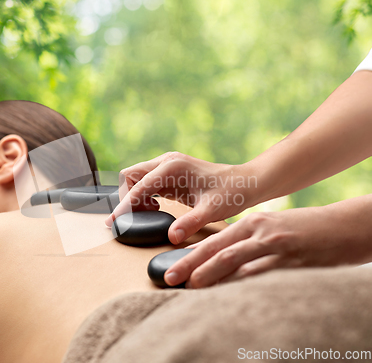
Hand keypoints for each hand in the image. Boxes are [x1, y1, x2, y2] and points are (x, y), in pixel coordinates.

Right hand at [106, 151, 255, 243]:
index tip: (113, 221)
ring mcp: (167, 166)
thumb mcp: (211, 210)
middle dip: (127, 197)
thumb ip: (190, 222)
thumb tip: (171, 237)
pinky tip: (157, 207)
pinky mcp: (170, 173)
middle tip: (137, 217)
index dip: (124, 206)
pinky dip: (145, 195)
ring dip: (136, 196)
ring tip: (151, 213)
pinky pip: (147, 182)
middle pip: (130, 176)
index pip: (137, 187)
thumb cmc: (231, 193)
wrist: (245, 183)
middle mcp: (166, 162)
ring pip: (136, 178)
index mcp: (172, 167)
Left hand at [164, 204, 371, 287]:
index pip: (215, 240)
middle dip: (191, 264)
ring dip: (212, 275)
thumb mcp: (272, 228)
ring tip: (192, 286)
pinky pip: (263, 274)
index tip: (172, 267)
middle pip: (218, 249)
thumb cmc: (305, 229)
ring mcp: (276, 244)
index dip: (191, 254)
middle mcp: (260, 231)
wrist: (346, 225)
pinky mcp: (293, 259)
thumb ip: (248, 242)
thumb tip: (222, 263)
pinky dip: (244, 285)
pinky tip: (230, 295)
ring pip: (237, 261)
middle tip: (170, 277)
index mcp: (253, 223)